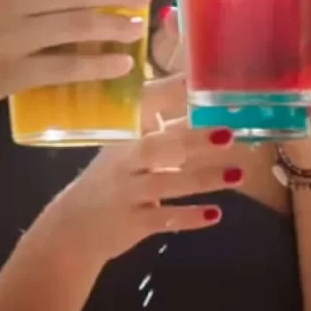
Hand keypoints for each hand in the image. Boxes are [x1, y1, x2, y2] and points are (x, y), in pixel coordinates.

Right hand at [35, 82, 237, 265]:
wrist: (73, 228)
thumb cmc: (108, 181)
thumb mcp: (123, 151)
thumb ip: (155, 131)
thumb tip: (194, 103)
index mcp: (122, 136)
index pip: (144, 107)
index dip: (169, 93)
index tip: (198, 82)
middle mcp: (122, 161)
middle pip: (158, 146)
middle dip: (193, 139)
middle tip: (228, 133)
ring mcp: (126, 193)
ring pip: (166, 183)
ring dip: (203, 179)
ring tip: (237, 174)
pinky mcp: (131, 223)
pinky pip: (164, 219)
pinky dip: (189, 217)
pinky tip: (215, 214)